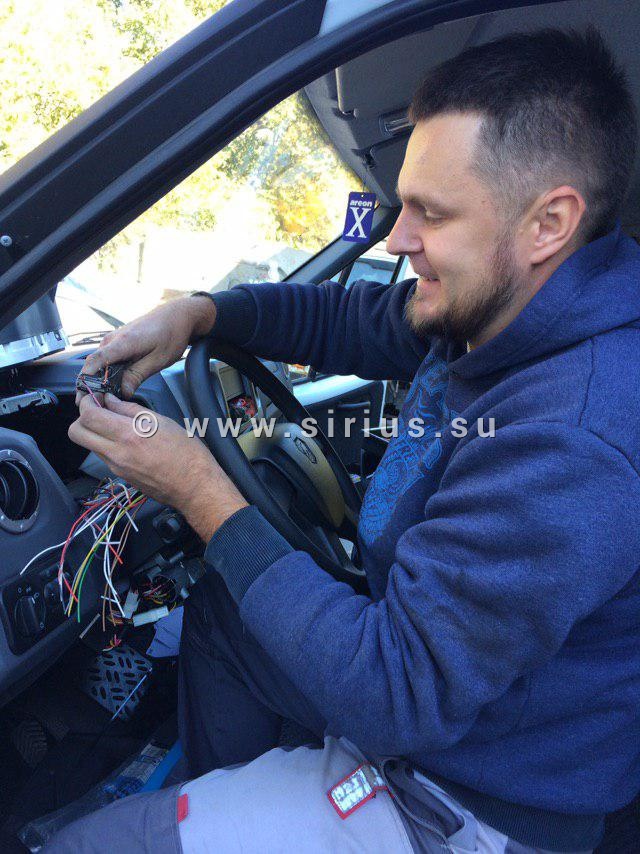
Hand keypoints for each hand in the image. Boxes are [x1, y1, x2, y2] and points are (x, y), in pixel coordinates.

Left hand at [68, 394, 247, 540]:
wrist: (195, 487)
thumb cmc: (188, 455)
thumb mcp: (162, 422)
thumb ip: (131, 410)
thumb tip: (111, 401)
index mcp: (129, 435)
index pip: (88, 416)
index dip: (87, 402)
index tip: (95, 397)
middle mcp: (117, 453)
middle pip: (76, 433)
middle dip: (82, 418)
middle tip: (98, 411)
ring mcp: (117, 467)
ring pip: (89, 445)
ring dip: (95, 432)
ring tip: (115, 424)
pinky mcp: (121, 476)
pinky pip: (103, 456)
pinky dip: (108, 445)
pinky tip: (127, 440)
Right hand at [76, 295, 216, 403]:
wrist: (176, 316)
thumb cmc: (171, 335)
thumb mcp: (158, 360)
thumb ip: (138, 376)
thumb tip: (122, 393)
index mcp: (123, 343)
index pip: (96, 361)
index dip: (87, 379)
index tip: (84, 395)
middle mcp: (112, 339)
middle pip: (93, 365)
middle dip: (92, 385)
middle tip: (98, 405)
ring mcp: (112, 340)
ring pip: (99, 363)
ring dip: (100, 379)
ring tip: (106, 397)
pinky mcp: (116, 343)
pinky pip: (106, 359)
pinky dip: (107, 372)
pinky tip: (115, 384)